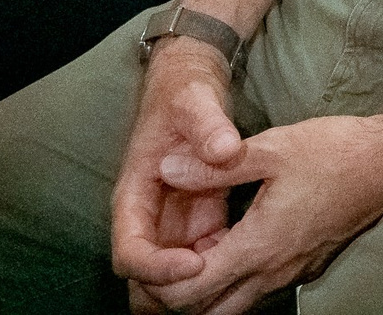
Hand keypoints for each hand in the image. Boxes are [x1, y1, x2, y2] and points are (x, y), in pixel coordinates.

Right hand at [113, 41, 242, 303]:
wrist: (191, 89)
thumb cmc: (184, 94)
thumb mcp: (195, 101)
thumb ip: (209, 123)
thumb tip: (225, 150)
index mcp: (135, 197)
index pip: (131, 252)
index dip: (157, 268)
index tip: (196, 264)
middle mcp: (150, 220)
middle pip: (147, 280)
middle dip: (175, 294)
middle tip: (220, 287)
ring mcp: (173, 227)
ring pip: (174, 280)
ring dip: (198, 291)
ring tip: (237, 287)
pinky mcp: (199, 228)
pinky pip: (204, 263)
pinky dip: (221, 274)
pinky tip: (251, 271)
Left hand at [125, 109, 382, 314]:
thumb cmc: (336, 151)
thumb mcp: (273, 147)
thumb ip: (216, 164)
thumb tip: (168, 169)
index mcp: (258, 245)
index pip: (191, 292)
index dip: (161, 282)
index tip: (155, 252)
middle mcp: (273, 270)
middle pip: (210, 312)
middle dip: (179, 298)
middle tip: (167, 261)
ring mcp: (292, 272)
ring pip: (236, 305)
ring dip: (209, 289)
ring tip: (195, 251)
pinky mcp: (306, 265)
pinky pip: (259, 288)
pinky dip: (235, 278)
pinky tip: (232, 242)